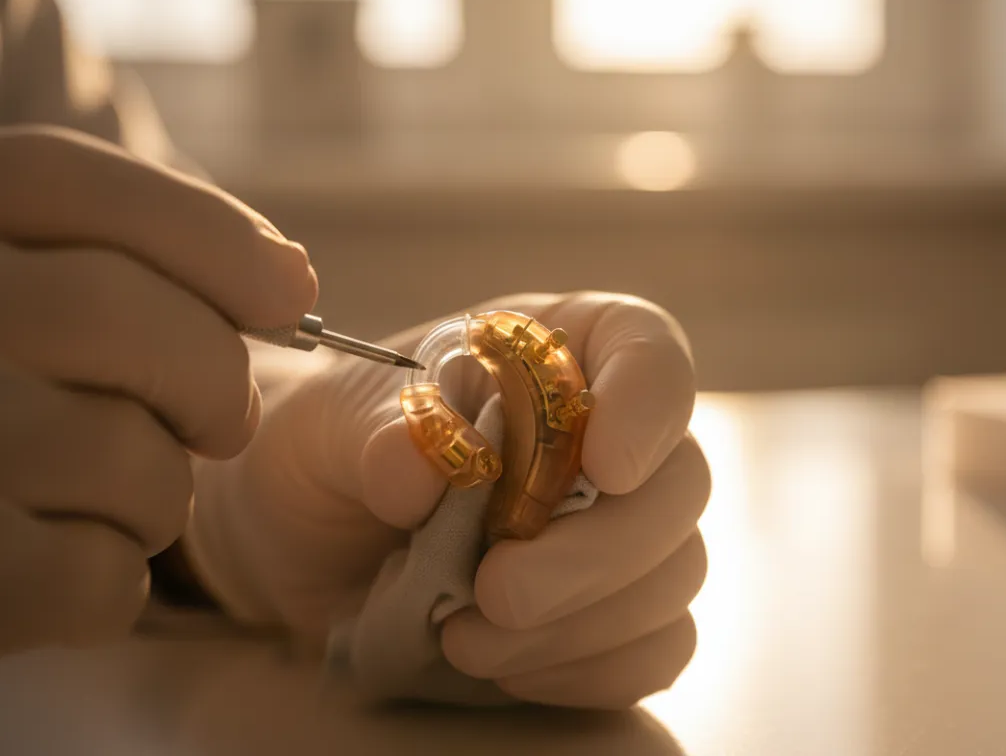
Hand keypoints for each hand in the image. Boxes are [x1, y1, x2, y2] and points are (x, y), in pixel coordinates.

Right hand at [0, 126, 317, 651]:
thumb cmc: (3, 394)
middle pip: (115, 316)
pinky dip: (110, 579)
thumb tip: (289, 278)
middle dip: (211, 377)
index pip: (60, 180)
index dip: (204, 231)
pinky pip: (89, 575)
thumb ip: (129, 261)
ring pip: (121, 458)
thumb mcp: (27, 296)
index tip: (292, 287)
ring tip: (108, 497)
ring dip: (156, 492)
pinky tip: (65, 554)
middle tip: (224, 421)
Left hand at [185, 291, 708, 707]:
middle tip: (499, 592)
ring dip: (581, 623)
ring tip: (466, 639)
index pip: (648, 353)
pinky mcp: (611, 612)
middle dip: (600, 551)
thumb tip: (417, 470)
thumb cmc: (332, 447)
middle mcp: (608, 434)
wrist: (307, 539)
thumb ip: (376, 432)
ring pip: (676, 573)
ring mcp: (620, 528)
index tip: (606, 466)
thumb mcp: (330, 421)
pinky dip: (588, 670)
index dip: (647, 406)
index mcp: (560, 352)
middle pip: (680, 482)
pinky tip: (506, 666)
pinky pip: (655, 647)